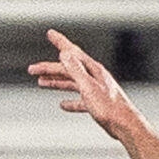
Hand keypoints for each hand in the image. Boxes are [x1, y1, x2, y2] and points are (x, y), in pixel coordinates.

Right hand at [29, 30, 143, 141]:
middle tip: (33, 69)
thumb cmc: (110, 108)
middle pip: (67, 69)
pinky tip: (63, 104)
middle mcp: (93, 77)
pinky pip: (79, 100)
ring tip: (42, 83)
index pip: (72, 52)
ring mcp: (95, 90)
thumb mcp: (88, 87)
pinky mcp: (97, 104)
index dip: (60, 42)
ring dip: (56, 82)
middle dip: (49, 68)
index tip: (51, 33)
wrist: (125, 126)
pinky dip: (70, 101)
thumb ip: (76, 70)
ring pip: (71, 83)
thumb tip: (64, 53)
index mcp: (92, 70)